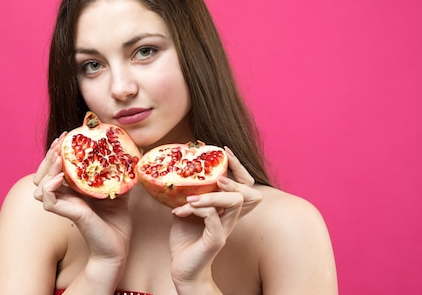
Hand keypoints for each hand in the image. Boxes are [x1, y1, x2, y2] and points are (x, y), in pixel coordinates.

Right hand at [33, 134, 132, 261]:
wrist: (118, 247)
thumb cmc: (116, 222)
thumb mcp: (118, 191)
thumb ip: (119, 174)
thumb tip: (130, 153)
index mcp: (73, 189)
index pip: (56, 167)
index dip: (57, 151)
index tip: (66, 135)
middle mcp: (65, 196)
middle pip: (43, 172)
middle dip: (49, 155)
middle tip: (61, 141)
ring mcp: (64, 205)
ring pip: (40, 185)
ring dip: (47, 168)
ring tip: (59, 158)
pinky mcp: (69, 214)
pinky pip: (48, 200)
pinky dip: (50, 187)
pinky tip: (61, 178)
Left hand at [168, 147, 261, 286]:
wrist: (182, 269)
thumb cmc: (185, 240)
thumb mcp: (184, 211)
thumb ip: (185, 193)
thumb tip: (174, 172)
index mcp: (224, 209)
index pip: (243, 184)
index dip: (238, 166)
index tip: (224, 151)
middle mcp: (229, 217)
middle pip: (247, 192)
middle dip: (233, 178)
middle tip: (215, 175)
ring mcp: (224, 228)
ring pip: (234, 203)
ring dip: (213, 195)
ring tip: (192, 196)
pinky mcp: (215, 240)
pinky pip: (214, 219)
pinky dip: (199, 210)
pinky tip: (182, 211)